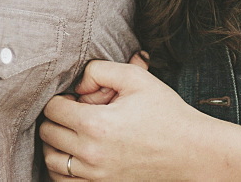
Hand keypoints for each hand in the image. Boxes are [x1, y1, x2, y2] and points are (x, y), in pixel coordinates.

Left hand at [41, 59, 208, 180]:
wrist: (192, 151)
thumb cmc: (166, 112)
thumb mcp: (135, 78)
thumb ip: (99, 70)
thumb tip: (77, 84)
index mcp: (96, 125)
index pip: (52, 109)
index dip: (61, 98)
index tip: (77, 98)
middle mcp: (91, 154)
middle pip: (48, 133)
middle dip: (57, 118)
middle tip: (76, 112)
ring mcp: (96, 176)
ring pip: (51, 160)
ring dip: (55, 143)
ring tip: (74, 132)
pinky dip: (61, 168)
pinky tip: (75, 154)